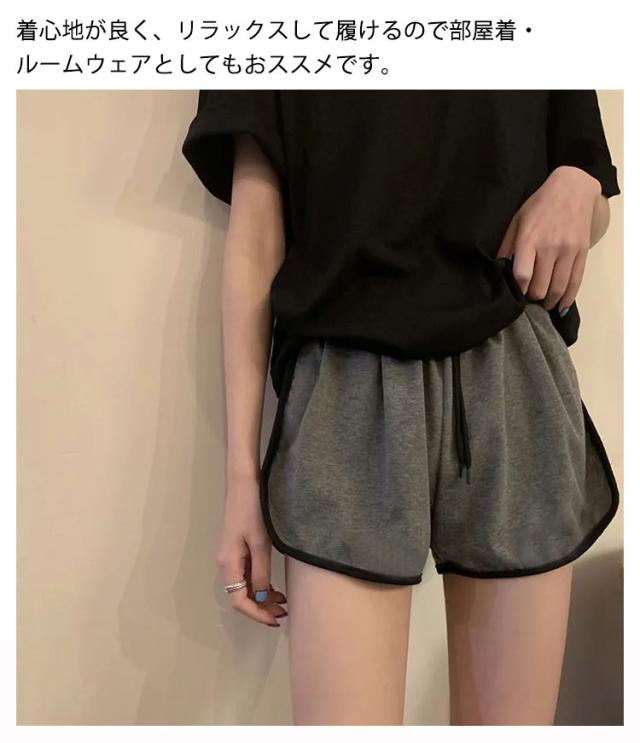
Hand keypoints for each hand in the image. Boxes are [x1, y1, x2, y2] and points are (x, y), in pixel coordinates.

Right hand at [216, 471, 286, 626]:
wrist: (244, 485)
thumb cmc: (253, 511)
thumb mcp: (261, 544)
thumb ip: (261, 573)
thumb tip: (261, 599)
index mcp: (228, 563)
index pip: (238, 600)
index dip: (256, 614)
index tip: (275, 620)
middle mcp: (226, 563)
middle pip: (240, 596)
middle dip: (261, 608)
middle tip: (284, 612)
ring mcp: (231, 557)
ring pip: (245, 587)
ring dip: (262, 597)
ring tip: (283, 601)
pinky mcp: (238, 550)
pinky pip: (247, 575)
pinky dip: (260, 585)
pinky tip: (274, 587)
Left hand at [497, 166, 600, 312]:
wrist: (572, 188)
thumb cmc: (539, 205)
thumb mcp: (517, 221)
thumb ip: (507, 246)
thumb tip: (499, 269)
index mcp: (529, 239)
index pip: (522, 275)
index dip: (518, 290)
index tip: (515, 295)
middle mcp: (550, 247)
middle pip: (540, 286)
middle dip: (533, 297)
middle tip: (529, 300)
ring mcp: (568, 250)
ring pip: (558, 287)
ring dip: (550, 301)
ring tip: (543, 305)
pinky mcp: (582, 252)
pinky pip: (576, 281)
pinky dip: (568, 297)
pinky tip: (561, 306)